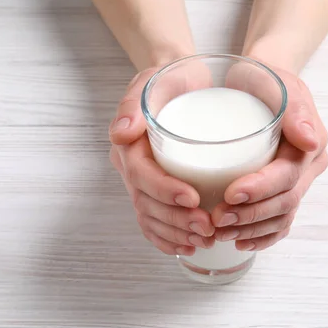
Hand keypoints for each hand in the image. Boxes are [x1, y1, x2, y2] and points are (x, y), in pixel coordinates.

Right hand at [109, 63, 215, 255]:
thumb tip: (121, 133)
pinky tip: (188, 247)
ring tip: (204, 239)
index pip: (141, 175)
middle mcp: (131, 167)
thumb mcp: (155, 81)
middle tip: (206, 226)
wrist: (179, 84)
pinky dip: (167, 238)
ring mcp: (142, 181)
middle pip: (146, 203)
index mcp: (128, 145)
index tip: (193, 198)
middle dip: (175, 220)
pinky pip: (155, 220)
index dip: (164, 191)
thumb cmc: (169, 80)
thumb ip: (135, 103)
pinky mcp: (157, 189)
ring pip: (150, 217)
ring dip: (175, 234)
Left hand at [212, 65, 327, 250]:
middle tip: (217, 218)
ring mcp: (297, 183)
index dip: (260, 189)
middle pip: (284, 202)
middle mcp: (308, 168)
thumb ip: (295, 109)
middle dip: (251, 215)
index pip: (287, 176)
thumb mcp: (279, 84)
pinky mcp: (283, 191)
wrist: (259, 86)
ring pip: (281, 217)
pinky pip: (279, 223)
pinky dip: (262, 237)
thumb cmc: (264, 82)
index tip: (230, 193)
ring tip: (221, 231)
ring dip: (252, 229)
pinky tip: (239, 241)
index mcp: (310, 145)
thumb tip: (310, 140)